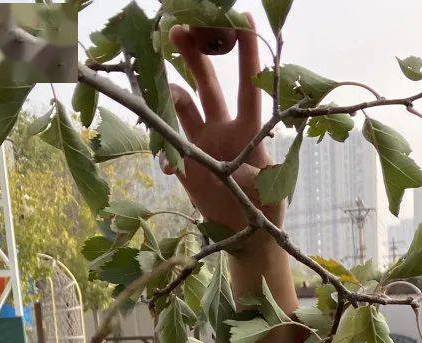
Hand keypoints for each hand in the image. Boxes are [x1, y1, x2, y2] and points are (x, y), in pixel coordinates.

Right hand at [167, 16, 299, 341]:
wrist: (245, 241)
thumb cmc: (264, 215)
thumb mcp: (269, 194)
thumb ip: (264, 175)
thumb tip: (263, 162)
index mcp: (249, 130)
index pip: (246, 83)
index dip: (245, 50)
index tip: (241, 15)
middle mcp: (224, 128)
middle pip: (207, 82)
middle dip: (193, 53)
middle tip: (175, 29)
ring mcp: (203, 143)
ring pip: (183, 103)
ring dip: (169, 88)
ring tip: (153, 79)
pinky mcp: (186, 163)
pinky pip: (166, 144)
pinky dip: (159, 149)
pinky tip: (161, 164)